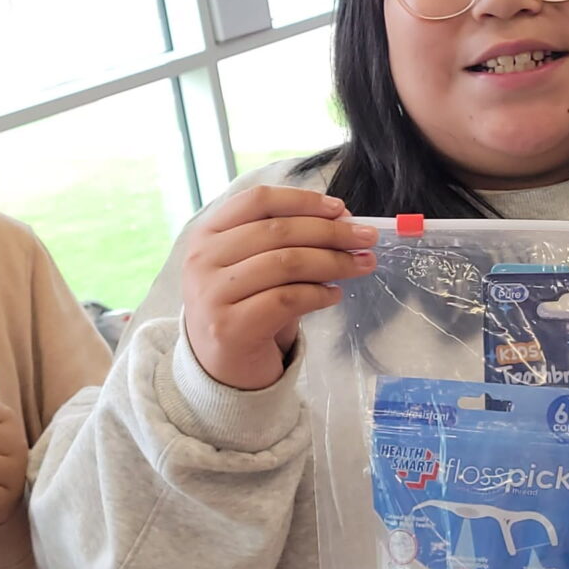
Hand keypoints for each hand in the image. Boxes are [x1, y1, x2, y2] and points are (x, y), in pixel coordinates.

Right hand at [181, 186, 377, 391]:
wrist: (220, 368)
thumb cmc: (244, 309)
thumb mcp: (253, 266)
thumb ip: (284, 242)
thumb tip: (342, 222)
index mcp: (207, 234)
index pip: (258, 201)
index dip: (303, 200)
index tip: (340, 209)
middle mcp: (202, 259)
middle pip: (278, 231)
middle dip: (331, 231)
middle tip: (366, 238)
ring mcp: (212, 294)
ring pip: (286, 263)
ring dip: (333, 261)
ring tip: (361, 264)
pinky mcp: (229, 327)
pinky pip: (286, 299)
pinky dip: (318, 294)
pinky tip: (334, 295)